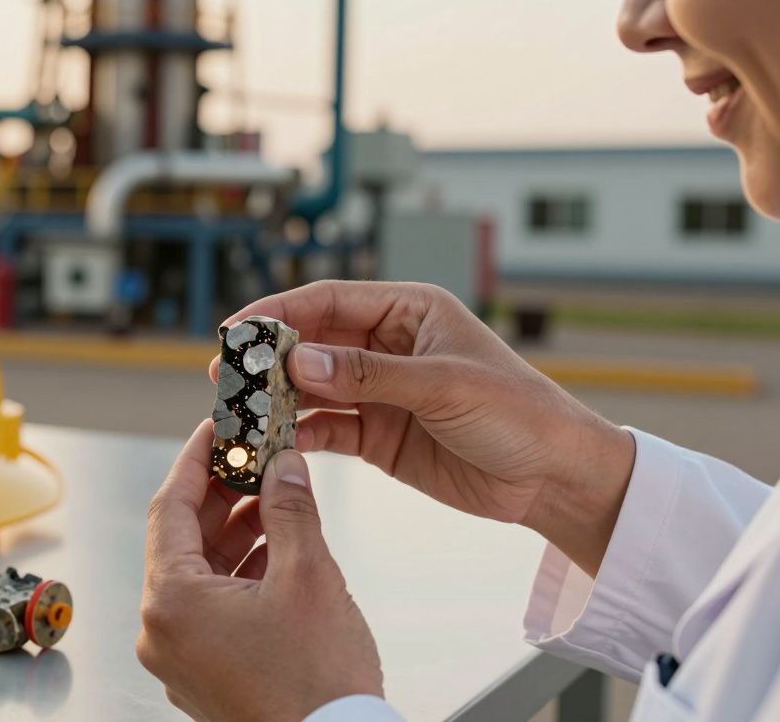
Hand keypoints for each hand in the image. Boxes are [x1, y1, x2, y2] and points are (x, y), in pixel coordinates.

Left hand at [138, 420, 382, 721]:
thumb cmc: (317, 685)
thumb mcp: (308, 577)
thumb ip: (290, 509)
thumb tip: (283, 466)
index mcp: (172, 602)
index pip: (168, 507)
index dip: (193, 460)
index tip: (212, 430)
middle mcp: (163, 630)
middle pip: (182, 539)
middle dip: (221, 496)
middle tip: (254, 459)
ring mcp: (181, 656)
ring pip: (200, 573)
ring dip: (236, 534)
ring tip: (276, 501)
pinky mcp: (204, 672)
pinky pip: (211, 606)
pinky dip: (240, 573)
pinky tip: (278, 550)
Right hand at [216, 281, 636, 575]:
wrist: (554, 478)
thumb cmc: (518, 413)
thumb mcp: (445, 386)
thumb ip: (369, 375)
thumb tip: (299, 361)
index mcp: (409, 312)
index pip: (329, 301)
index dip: (279, 312)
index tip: (236, 330)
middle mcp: (387, 347)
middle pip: (311, 344)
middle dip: (268, 359)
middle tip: (226, 377)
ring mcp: (379, 392)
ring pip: (312, 389)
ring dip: (276, 400)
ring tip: (239, 413)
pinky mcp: (377, 436)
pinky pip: (326, 429)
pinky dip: (298, 435)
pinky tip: (274, 444)